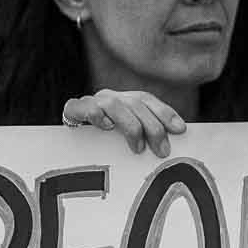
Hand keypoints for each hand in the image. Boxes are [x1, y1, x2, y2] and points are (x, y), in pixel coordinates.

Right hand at [63, 90, 185, 157]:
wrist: (67, 139)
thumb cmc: (102, 142)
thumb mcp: (127, 137)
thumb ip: (145, 136)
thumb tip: (169, 144)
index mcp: (124, 100)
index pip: (147, 100)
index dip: (165, 112)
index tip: (180, 129)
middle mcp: (110, 97)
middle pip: (136, 104)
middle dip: (153, 127)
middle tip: (162, 151)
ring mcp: (93, 101)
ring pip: (116, 105)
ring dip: (130, 126)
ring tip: (137, 148)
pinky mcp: (75, 109)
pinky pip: (86, 107)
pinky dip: (97, 115)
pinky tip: (106, 127)